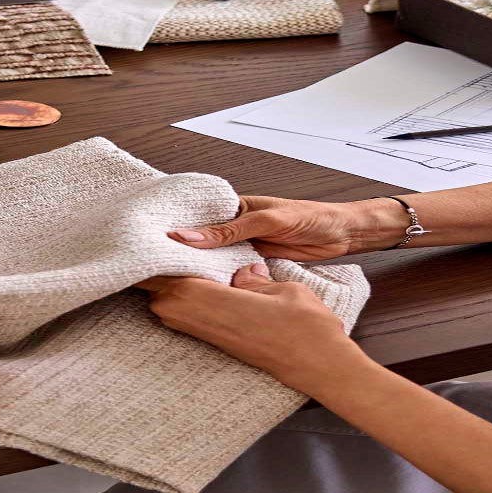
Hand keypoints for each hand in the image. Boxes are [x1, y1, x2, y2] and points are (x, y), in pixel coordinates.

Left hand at [137, 264, 371, 393]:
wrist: (321, 367)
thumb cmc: (306, 326)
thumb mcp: (281, 288)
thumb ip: (253, 279)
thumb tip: (241, 272)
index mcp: (208, 299)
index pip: (163, 275)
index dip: (152, 256)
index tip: (148, 238)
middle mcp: (199, 319)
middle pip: (156, 292)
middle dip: (154, 270)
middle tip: (158, 246)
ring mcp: (206, 334)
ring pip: (167, 305)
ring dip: (168, 286)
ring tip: (177, 261)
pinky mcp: (215, 343)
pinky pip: (185, 316)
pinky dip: (182, 299)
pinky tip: (198, 285)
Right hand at [169, 195, 408, 261]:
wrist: (342, 235)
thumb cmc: (309, 217)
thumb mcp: (266, 221)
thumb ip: (228, 231)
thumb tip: (187, 236)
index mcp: (234, 205)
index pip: (198, 214)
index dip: (176, 224)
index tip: (148, 237)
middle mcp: (234, 225)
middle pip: (202, 238)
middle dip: (182, 250)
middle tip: (153, 264)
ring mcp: (244, 245)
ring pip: (214, 257)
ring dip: (199, 266)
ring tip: (170, 278)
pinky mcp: (254, 262)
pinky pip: (230, 270)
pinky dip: (219, 278)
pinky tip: (202, 287)